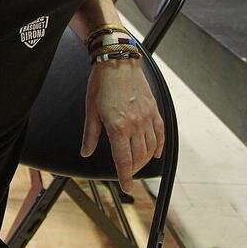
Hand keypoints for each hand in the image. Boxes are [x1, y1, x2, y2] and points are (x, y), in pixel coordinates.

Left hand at [81, 59, 164, 193]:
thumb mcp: (91, 110)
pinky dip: (159, 146)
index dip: (125, 177)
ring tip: (138, 164)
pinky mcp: (153, 109)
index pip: (124, 160)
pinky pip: (160, 133)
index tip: (126, 187)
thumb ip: (90, 135)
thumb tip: (86, 152)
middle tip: (127, 174)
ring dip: (145, 160)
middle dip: (133, 170)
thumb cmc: (101, 83)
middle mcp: (135, 124)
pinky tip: (156, 153)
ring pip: (150, 147)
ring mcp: (146, 117)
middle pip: (138, 157)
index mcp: (117, 127)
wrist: (117, 60)